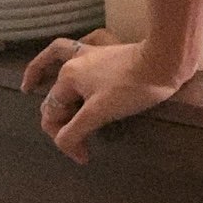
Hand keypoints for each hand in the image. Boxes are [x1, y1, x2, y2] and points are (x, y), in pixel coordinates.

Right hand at [20, 28, 188, 163]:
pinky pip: (89, 47)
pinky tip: (81, 53)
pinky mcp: (114, 48)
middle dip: (58, 115)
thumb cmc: (131, 88)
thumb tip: (63, 144)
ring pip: (64, 58)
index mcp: (68, 76)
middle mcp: (77, 61)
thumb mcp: (98, 114)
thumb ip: (74, 131)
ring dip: (49, 70)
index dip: (63, 139)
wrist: (166, 60)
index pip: (52, 113)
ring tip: (36, 81)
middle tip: (70, 136)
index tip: (83, 156)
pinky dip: (80, 52)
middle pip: (57, 91)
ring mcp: (96, 52)